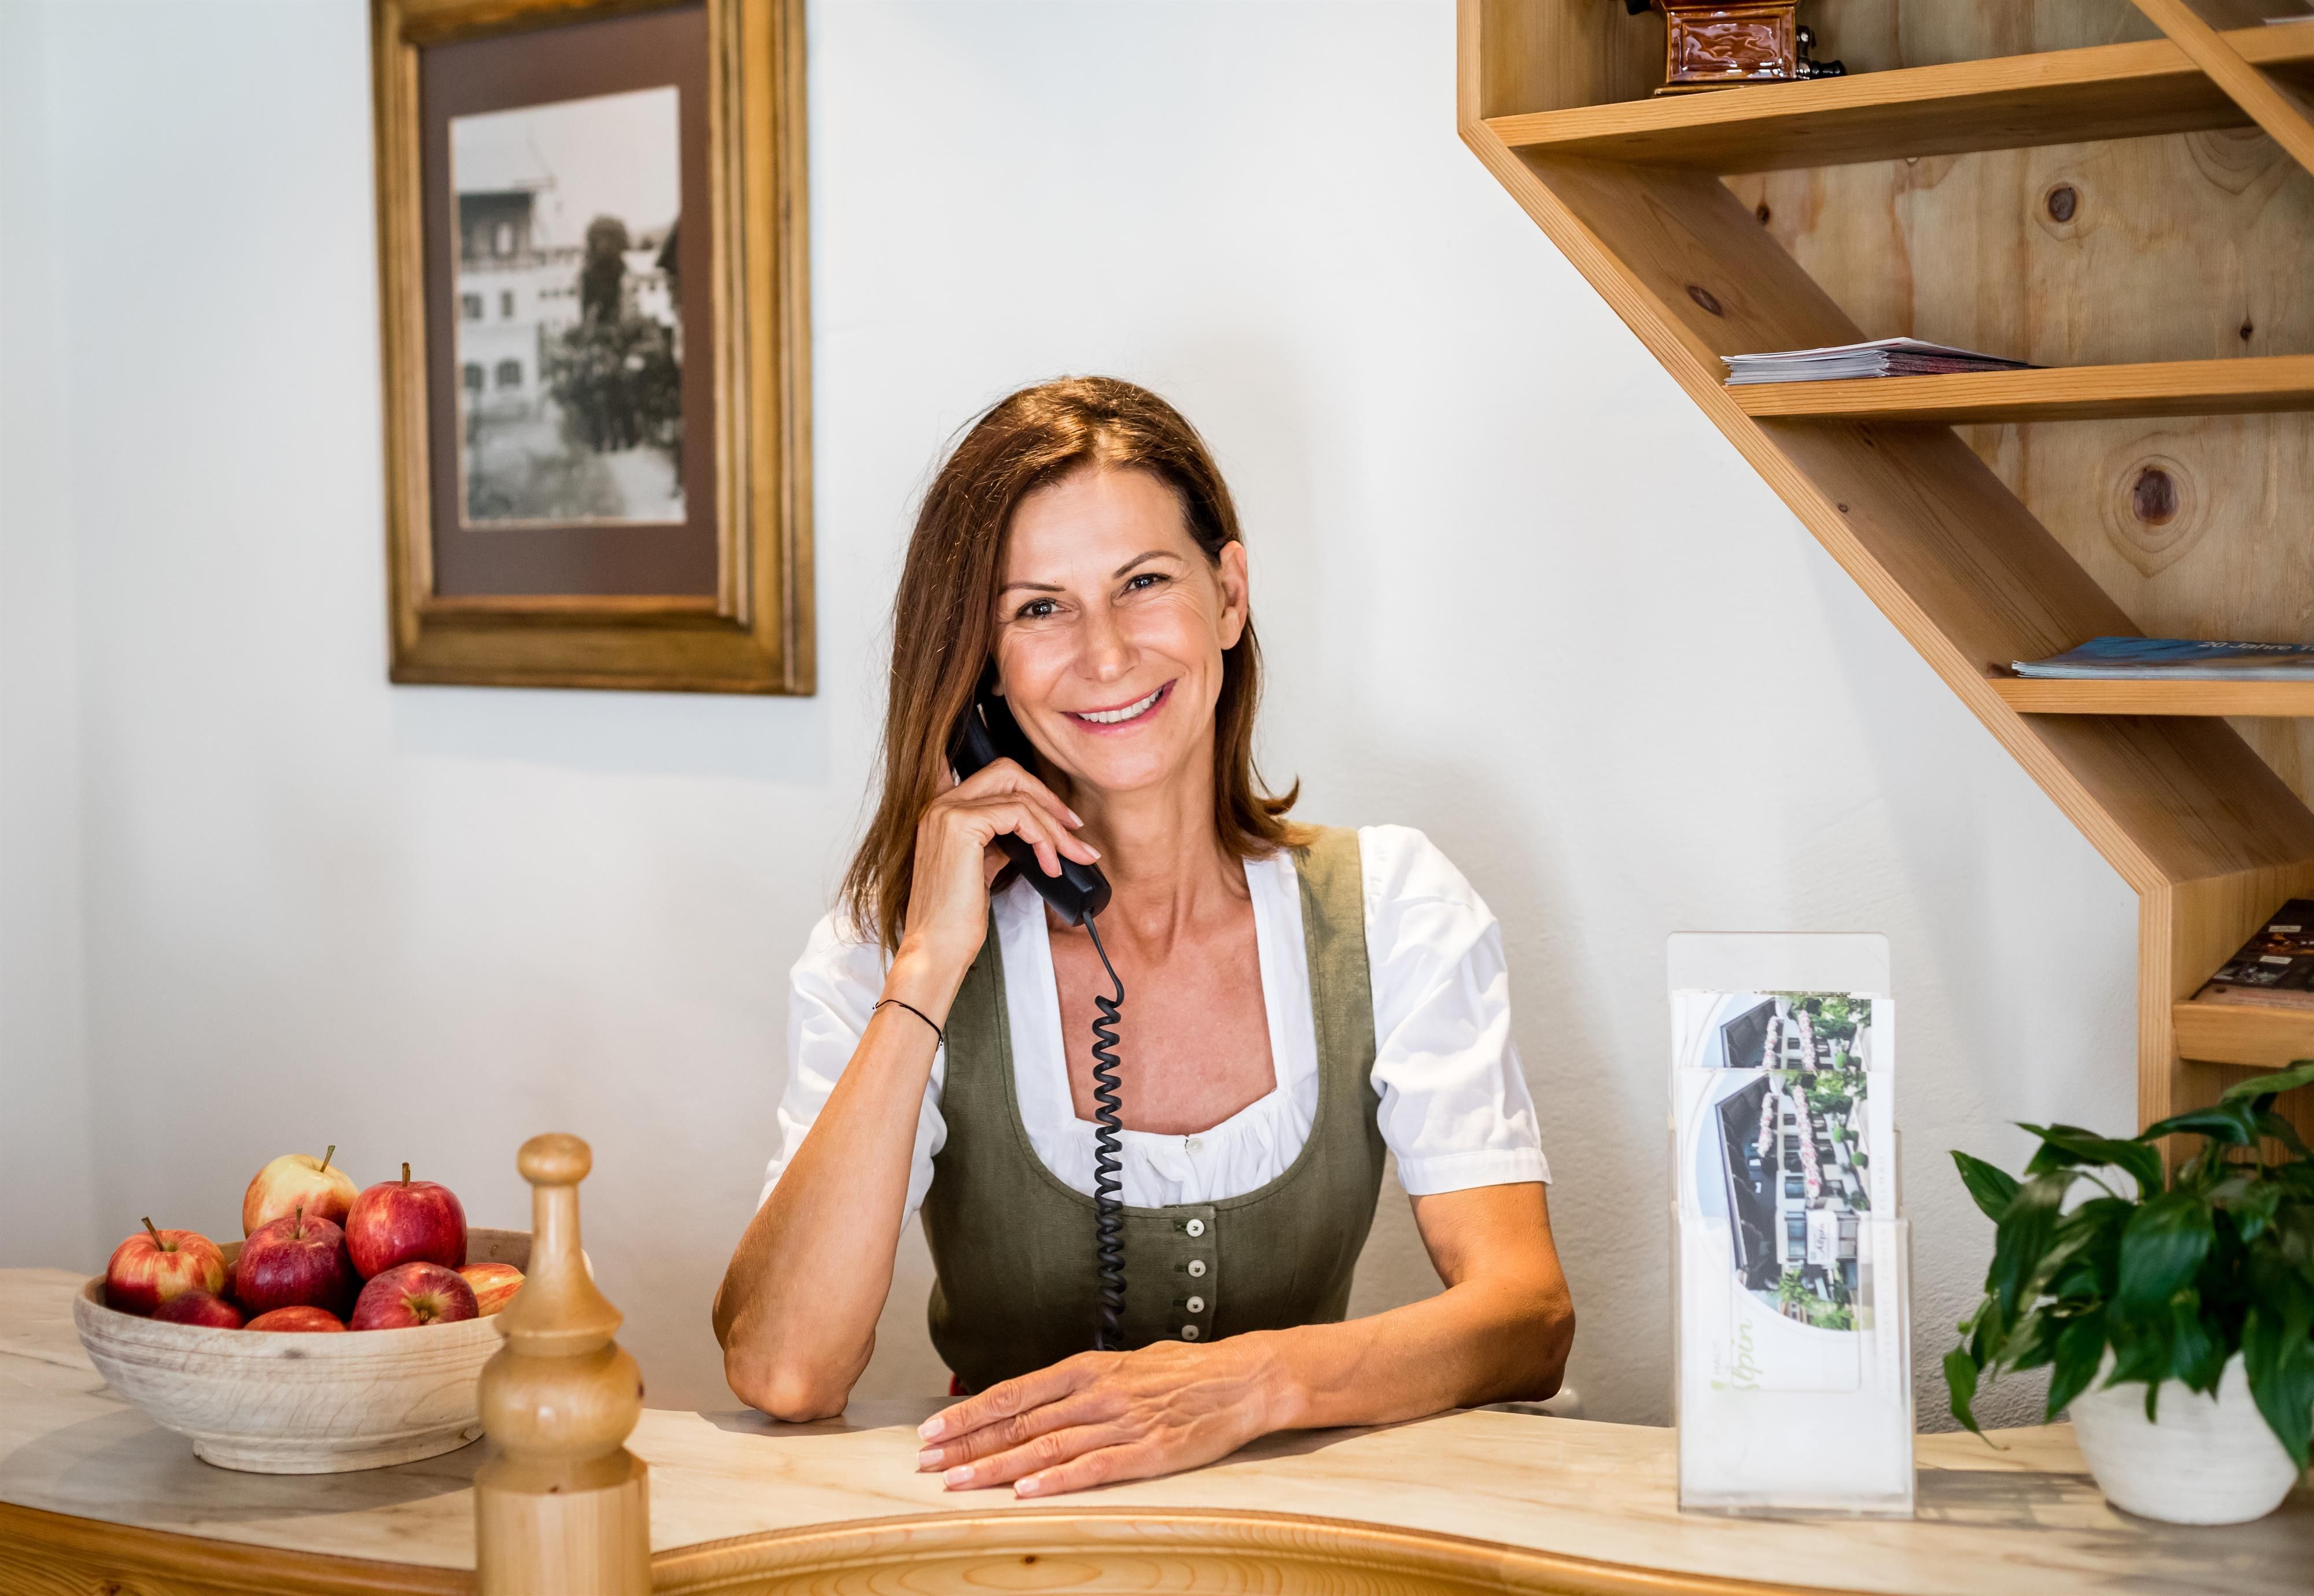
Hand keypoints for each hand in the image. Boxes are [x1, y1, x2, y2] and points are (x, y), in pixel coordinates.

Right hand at [894, 759, 1098, 987]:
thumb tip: (1033, 830)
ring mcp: (948, 812)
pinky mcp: (962, 825)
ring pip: (1019, 796)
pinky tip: (1049, 865)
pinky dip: (1043, 838)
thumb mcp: (980, 865)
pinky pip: (1019, 814)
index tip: (1061, 817)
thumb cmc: (954, 918)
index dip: (1031, 788)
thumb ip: (999, 840)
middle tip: (1074, 828)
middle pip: (1008, 772)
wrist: (936, 949)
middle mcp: (940, 805)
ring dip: (1055, 826)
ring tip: (1072, 855)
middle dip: (1048, 798)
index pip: (993, 776)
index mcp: (942, 811)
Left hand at [913, 1339, 1287, 1496]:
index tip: (933, 1429)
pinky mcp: (1148, 1453)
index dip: (969, 1412)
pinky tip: (1024, 1492)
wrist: (1243, 1379)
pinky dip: (1056, 1481)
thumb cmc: (1183, 1371)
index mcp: (1089, 1369)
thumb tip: (1037, 1401)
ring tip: (957, 1481)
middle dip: (967, 1444)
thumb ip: (1082, 1384)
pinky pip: (1093, 1468)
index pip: (1014, 1392)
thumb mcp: (1126, 1364)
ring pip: (1045, 1447)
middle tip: (926, 1461)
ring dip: (996, 1466)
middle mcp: (1098, 1394)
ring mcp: (1122, 1424)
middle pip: (1019, 1422)